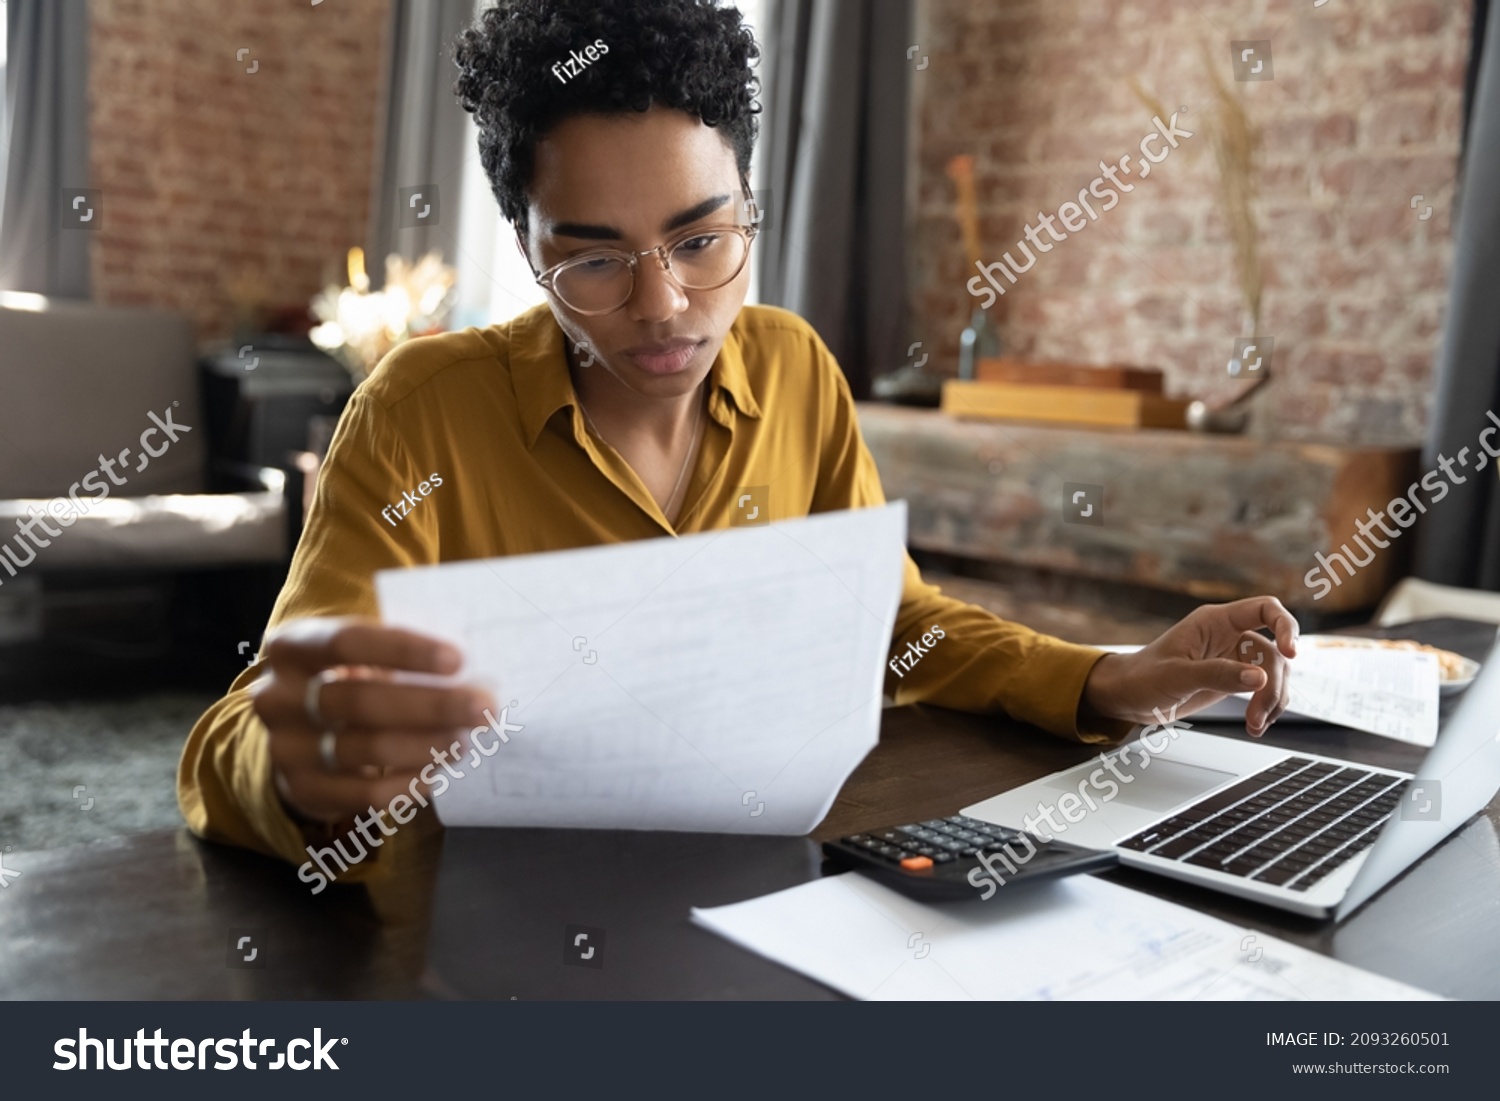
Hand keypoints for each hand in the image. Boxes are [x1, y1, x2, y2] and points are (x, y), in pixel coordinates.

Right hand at [250, 617, 496, 824]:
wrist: (300, 736)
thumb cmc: (348, 679)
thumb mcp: (360, 655)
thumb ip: (400, 653)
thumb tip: (472, 661)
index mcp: (292, 647)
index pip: (347, 642)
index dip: (403, 650)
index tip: (457, 659)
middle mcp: (277, 697)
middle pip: (360, 701)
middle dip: (430, 705)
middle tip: (483, 707)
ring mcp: (285, 747)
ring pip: (365, 749)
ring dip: (426, 745)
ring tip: (466, 740)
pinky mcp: (301, 790)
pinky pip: (364, 794)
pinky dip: (407, 783)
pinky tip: (437, 771)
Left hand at [1082, 596, 1298, 737]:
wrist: (1128, 697)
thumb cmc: (1142, 677)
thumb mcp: (1177, 676)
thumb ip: (1217, 675)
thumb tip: (1258, 678)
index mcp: (1214, 621)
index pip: (1264, 609)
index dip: (1285, 626)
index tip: (1291, 653)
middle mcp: (1229, 636)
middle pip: (1273, 651)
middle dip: (1272, 685)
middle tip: (1258, 714)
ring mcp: (1234, 658)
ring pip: (1273, 673)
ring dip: (1271, 701)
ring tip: (1255, 725)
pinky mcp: (1234, 679)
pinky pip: (1264, 689)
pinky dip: (1267, 707)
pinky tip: (1257, 725)